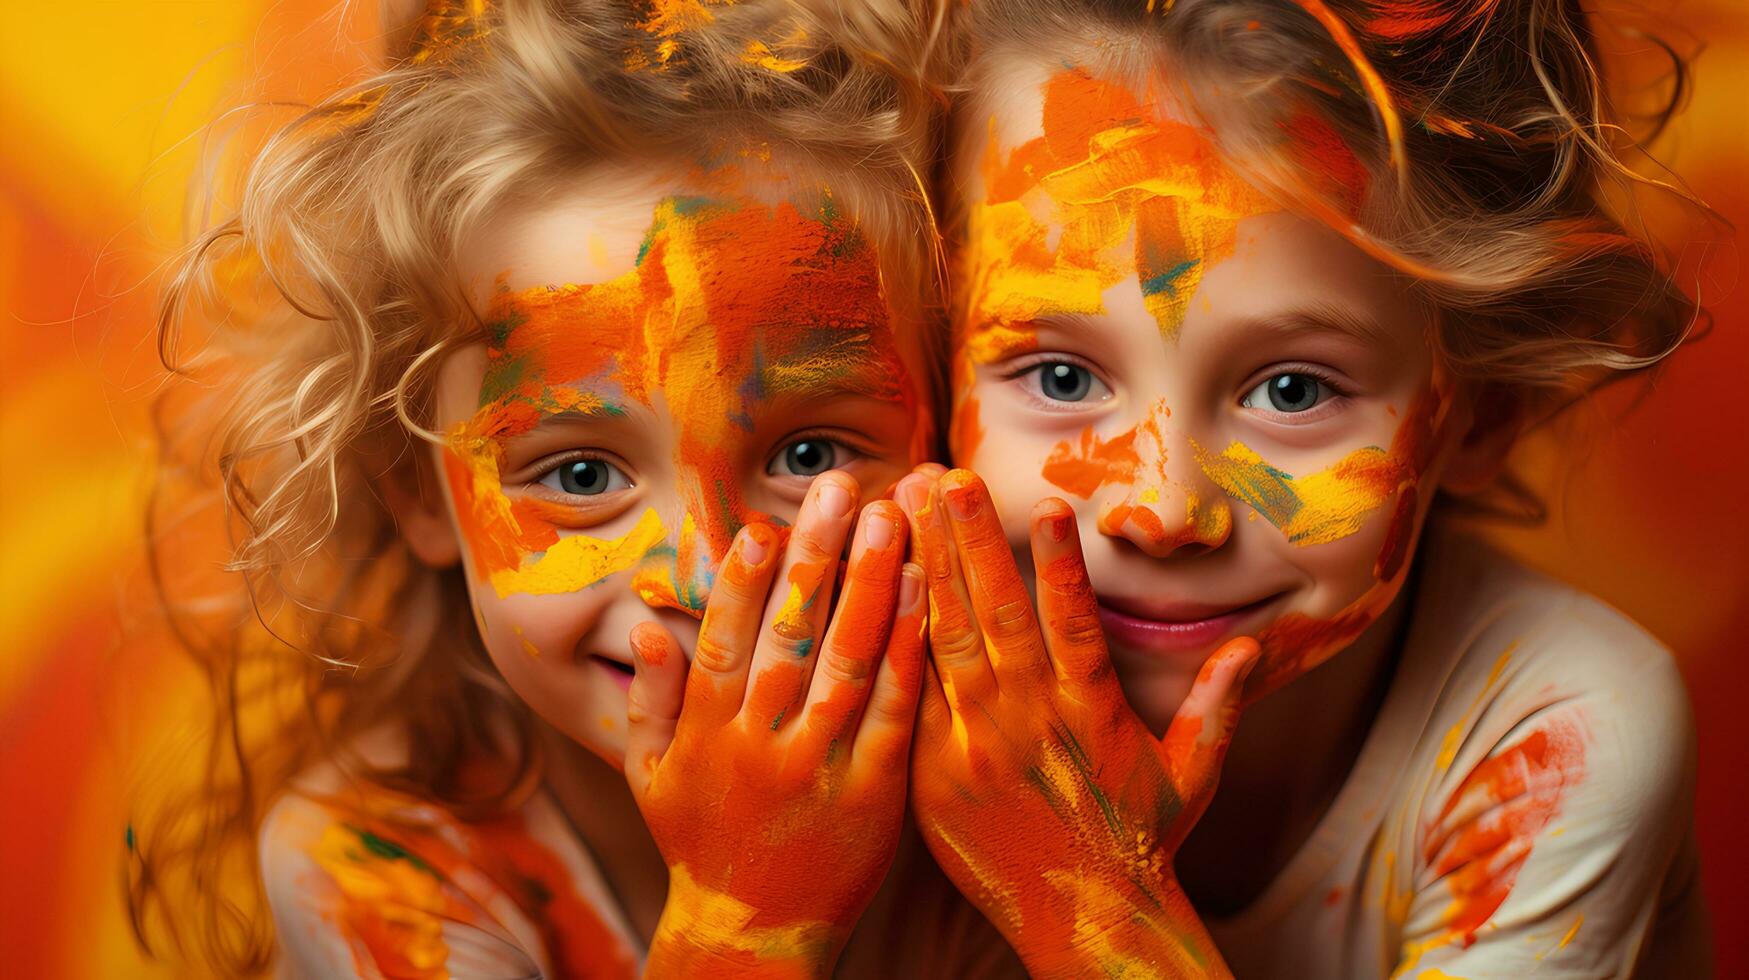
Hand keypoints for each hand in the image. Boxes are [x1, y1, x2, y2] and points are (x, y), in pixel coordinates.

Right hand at [625, 472, 926, 978]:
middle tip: (842, 487)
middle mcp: (762, 745)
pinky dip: (908, 649)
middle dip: (818, 556)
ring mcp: (822, 768)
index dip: (740, 580)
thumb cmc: (702, 846)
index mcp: (706, 735)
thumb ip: (647, 701)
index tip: (762, 523)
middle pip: (792, 636)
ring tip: (895, 518)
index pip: (723, 641)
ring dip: (872, 583)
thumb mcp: (650, 780)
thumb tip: (644, 625)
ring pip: (849, 662)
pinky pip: (896, 710)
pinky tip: (924, 595)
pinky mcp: (876, 792)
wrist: (756, 935)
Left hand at [895, 469, 1258, 978]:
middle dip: (970, 542)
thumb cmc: (1139, 840)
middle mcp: (1028, 724)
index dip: (1062, 566)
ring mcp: (972, 747)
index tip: (1050, 505)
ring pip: (942, 643)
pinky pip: (905, 696)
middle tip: (946, 477)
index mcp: (1090, 716)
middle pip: (995, 619)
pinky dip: (891, 641)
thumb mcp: (1190, 774)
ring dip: (924, 570)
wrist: (1083, 918)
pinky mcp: (930, 771)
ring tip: (906, 510)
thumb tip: (1252, 645)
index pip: (1075, 626)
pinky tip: (876, 589)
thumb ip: (1216, 705)